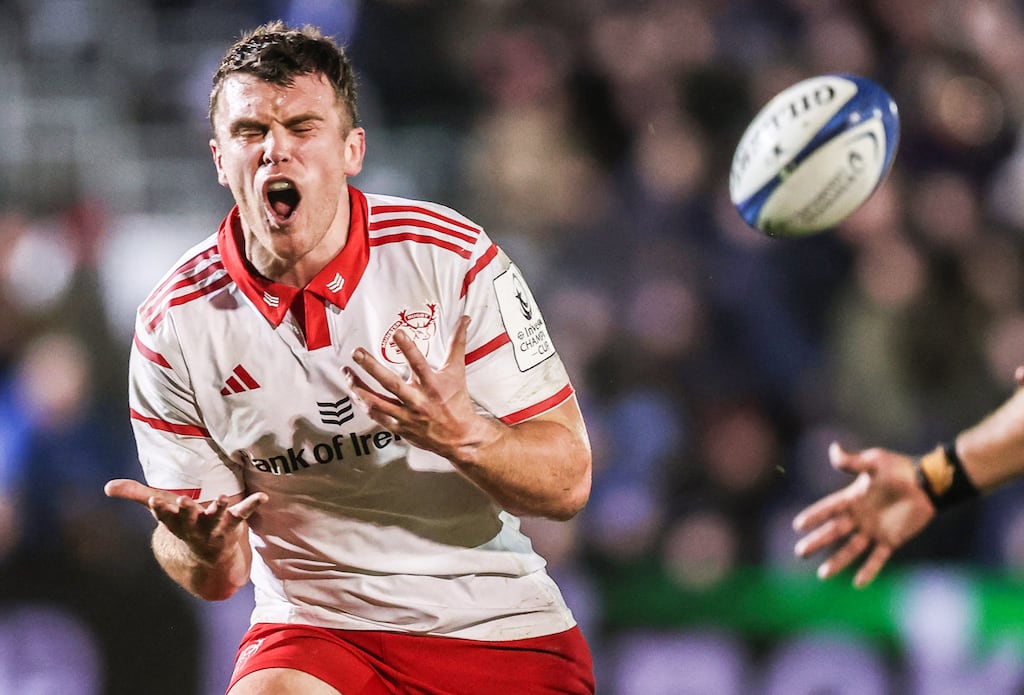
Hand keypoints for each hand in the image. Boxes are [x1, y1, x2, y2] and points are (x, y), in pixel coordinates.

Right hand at [104, 479, 265, 563]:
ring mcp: (215, 526)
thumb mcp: (160, 508)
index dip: (161, 508)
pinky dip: (253, 505)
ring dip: (219, 508)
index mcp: (175, 520)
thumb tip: (107, 486)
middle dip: (187, 510)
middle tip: (184, 500)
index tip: (156, 500)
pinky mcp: (233, 524)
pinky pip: (244, 514)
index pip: (165, 514)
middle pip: (189, 517)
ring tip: (224, 498)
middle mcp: (194, 525)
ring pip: (216, 517)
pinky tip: (263, 496)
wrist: (206, 557)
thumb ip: (136, 494)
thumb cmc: (181, 524)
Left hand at [343, 315, 493, 462]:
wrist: (460, 437)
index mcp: (432, 385)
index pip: (419, 364)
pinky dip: (364, 404)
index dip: (408, 348)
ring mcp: (407, 416)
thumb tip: (464, 319)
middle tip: (357, 353)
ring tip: (347, 373)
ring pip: (378, 402)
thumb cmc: (457, 401)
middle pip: (391, 383)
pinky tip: (355, 393)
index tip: (397, 333)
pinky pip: (377, 417)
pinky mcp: (400, 428)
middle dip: (371, 367)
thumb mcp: (457, 371)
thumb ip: (457, 344)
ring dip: (359, 387)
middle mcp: (418, 401)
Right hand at [792, 442, 935, 587]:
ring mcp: (874, 530)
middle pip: (834, 532)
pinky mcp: (891, 540)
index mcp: (853, 498)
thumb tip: (833, 449)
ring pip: (851, 549)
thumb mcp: (874, 461)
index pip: (828, 509)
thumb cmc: (900, 469)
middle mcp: (859, 516)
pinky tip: (858, 584)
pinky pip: (877, 558)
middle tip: (800, 552)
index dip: (814, 516)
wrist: (928, 483)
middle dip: (817, 542)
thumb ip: (852, 461)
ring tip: (823, 574)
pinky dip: (869, 570)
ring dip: (837, 561)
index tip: (797, 526)